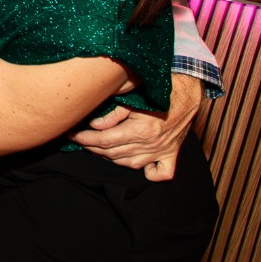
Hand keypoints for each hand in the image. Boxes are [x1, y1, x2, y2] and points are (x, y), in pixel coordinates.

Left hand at [70, 73, 202, 181]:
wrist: (188, 89)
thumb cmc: (158, 88)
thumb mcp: (132, 96)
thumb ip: (113, 113)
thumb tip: (94, 125)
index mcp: (140, 131)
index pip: (105, 140)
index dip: (85, 139)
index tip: (72, 134)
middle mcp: (151, 145)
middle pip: (114, 154)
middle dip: (92, 148)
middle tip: (79, 140)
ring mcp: (162, 151)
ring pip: (130, 164)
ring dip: (111, 158)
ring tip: (96, 149)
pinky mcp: (172, 153)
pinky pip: (160, 172)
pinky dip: (149, 173)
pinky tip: (137, 166)